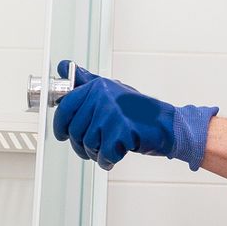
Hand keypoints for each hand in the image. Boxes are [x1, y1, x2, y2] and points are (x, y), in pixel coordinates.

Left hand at [52, 60, 215, 169]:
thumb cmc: (138, 110)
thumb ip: (86, 80)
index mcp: (98, 86)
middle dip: (82, 145)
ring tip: (110, 147)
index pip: (65, 106)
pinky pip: (104, 154)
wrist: (166, 125)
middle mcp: (103, 97)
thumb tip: (63, 65)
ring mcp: (113, 114)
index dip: (60, 125)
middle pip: (75, 131)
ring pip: (88, 144)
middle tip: (95, 145)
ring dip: (97, 153)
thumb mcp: (110, 90)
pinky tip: (117, 154)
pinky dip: (109, 160)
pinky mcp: (123, 131)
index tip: (62, 134)